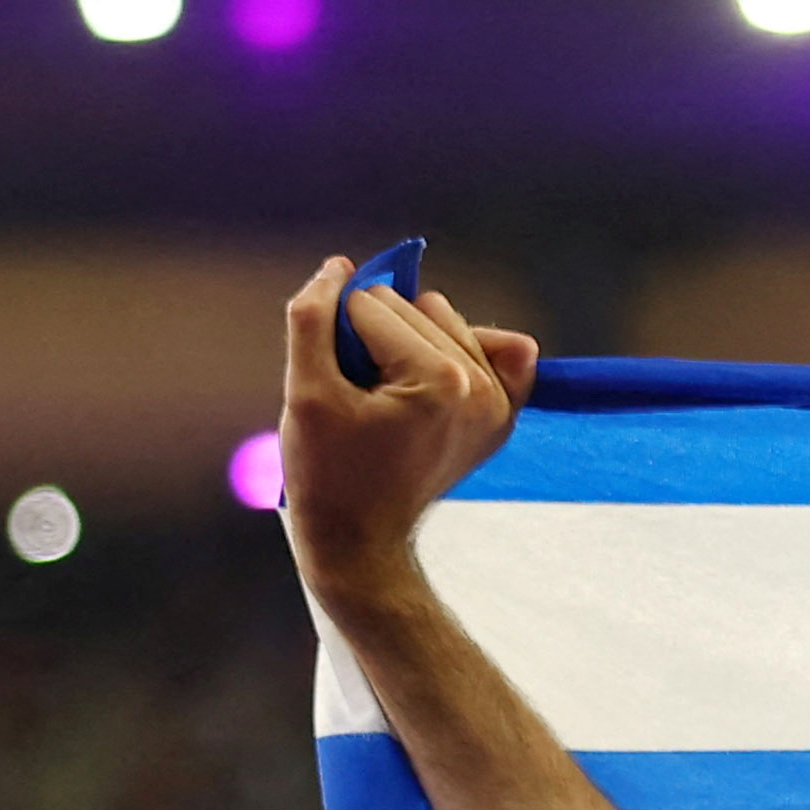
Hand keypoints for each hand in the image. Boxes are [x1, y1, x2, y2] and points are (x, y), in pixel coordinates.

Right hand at [274, 256, 540, 592]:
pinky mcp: (504, 412)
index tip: (331, 385)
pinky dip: (462, 346)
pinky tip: (434, 373)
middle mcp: (483, 386)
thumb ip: (313, 318)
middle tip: (357, 396)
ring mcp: (500, 402)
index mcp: (441, 381)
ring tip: (385, 393)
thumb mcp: (305, 392)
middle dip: (371, 338)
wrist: (361, 542)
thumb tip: (339, 267)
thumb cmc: (326, 473)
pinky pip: (499, 347)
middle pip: (410, 306)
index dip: (333, 336)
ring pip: (442, 316)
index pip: (370, 306)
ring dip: (407, 339)